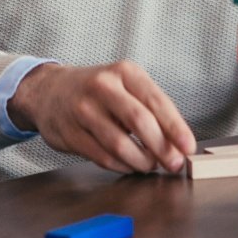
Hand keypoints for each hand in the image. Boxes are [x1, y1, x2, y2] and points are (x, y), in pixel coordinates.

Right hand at [8, 61, 194, 173]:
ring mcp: (83, 109)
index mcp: (124, 72)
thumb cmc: (99, 91)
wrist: (49, 91)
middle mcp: (103, 87)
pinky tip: (130, 165)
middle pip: (139, 122)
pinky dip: (122, 166)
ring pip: (120, 144)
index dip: (175, 127)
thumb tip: (178, 143)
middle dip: (161, 147)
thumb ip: (151, 110)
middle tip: (173, 163)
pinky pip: (103, 157)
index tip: (188, 147)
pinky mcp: (70, 133)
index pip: (156, 101)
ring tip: (150, 165)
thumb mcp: (126, 86)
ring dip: (141, 161)